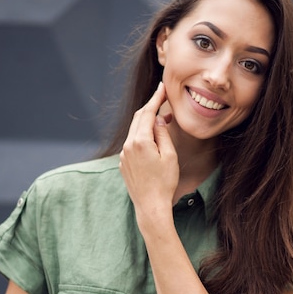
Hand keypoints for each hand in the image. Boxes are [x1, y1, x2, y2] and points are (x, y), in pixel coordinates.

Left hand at [119, 82, 178, 224]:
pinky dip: (141, 137)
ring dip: (146, 123)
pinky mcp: (123, 164)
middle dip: (150, 108)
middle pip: (138, 119)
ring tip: (162, 120)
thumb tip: (158, 119)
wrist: (150, 206)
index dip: (155, 98)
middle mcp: (128, 145)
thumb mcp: (169, 155)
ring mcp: (123, 155)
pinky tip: (152, 140)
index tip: (162, 87)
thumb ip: (162, 134)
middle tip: (162, 99)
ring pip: (134, 131)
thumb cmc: (164, 182)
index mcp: (140, 141)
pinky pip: (132, 144)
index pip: (147, 112)